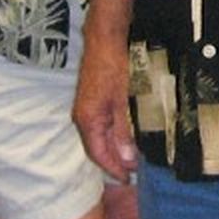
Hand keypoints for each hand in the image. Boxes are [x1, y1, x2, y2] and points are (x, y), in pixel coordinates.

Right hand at [72, 33, 140, 179]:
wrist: (105, 38)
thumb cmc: (114, 66)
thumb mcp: (124, 102)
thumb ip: (124, 132)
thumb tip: (127, 159)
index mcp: (88, 120)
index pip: (98, 154)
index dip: (114, 169)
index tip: (128, 180)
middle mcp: (83, 117)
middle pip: (98, 148)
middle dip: (115, 162)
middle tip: (134, 173)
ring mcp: (87, 108)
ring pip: (100, 137)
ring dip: (116, 149)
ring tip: (133, 159)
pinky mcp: (94, 99)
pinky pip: (103, 125)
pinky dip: (115, 135)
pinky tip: (127, 136)